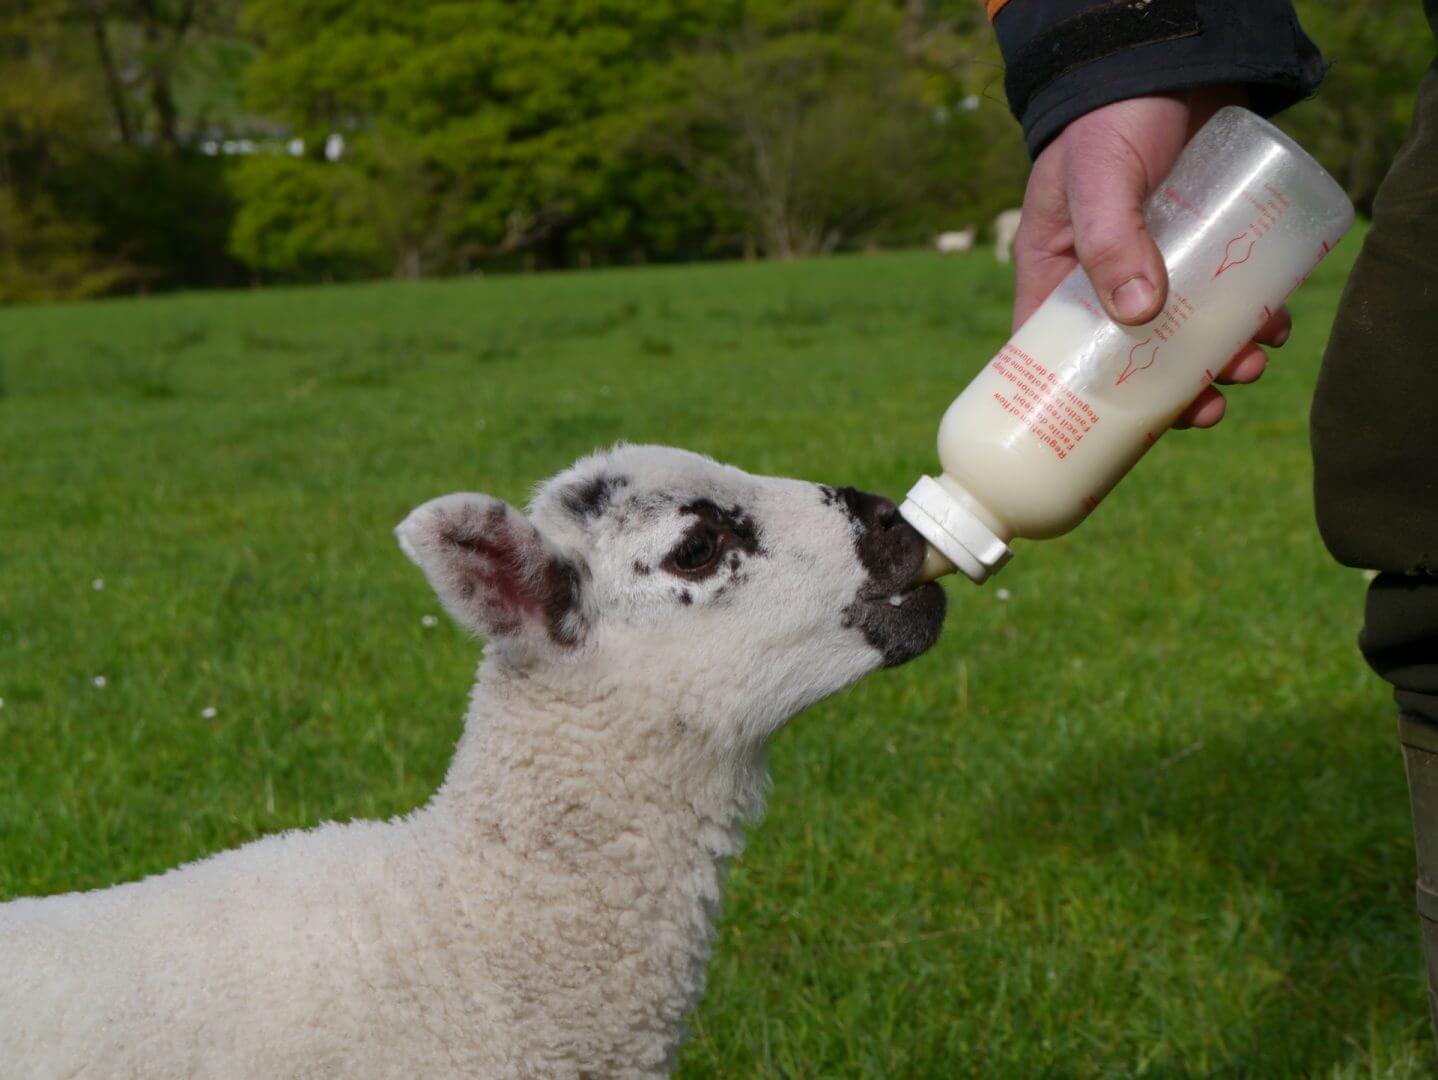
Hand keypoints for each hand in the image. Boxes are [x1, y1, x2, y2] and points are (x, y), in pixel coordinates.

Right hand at [1012, 88, 1290, 428]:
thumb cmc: (1107, 119)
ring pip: (1183, 335)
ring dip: (1220, 360)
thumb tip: (1141, 315)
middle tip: (1208, 409)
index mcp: (1054, 275)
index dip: (1078, 407)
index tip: (1110, 445)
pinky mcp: (1201, 243)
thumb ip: (1111, 238)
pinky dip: (1250, 316)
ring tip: (1255, 362)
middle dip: (1171, 393)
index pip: (1052, 358)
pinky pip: (1222, 296)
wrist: (1163, 57)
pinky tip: (1275, 322)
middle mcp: (1102, 280)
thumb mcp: (1097, 180)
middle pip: (1130, 361)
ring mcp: (1155, 264)